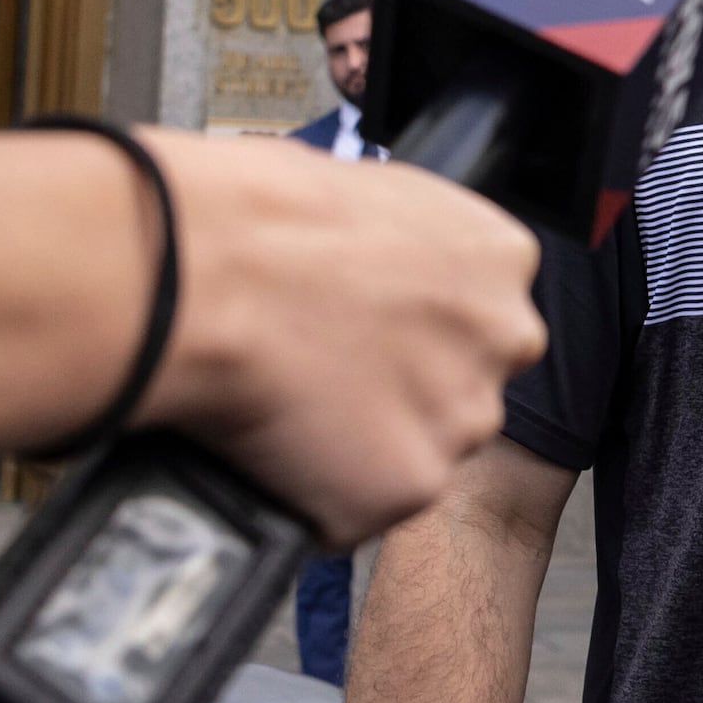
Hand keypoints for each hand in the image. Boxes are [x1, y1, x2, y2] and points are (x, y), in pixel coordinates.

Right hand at [133, 133, 547, 547]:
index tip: (369, 332)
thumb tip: (381, 276)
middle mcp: (502, 340)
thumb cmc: (256, 218)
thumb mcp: (368, 195)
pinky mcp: (410, 487)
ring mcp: (461, 419)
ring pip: (418, 451)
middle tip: (329, 376)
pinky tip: (273, 448)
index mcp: (498, 257)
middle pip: (464, 388)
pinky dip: (318, 495)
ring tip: (289, 407)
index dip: (417, 331)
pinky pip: (364, 506)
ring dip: (365, 447)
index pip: (482, 316)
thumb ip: (407, 251)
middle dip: (406, 392)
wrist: (199, 277)